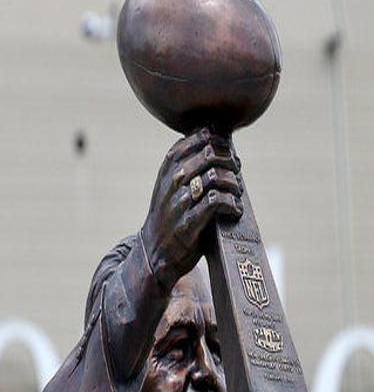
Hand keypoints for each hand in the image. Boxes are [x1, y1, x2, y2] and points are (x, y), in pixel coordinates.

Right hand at [141, 128, 242, 289]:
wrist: (155, 251)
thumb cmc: (170, 215)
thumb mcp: (169, 186)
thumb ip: (187, 166)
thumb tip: (220, 144)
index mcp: (166, 170)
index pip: (191, 140)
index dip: (214, 141)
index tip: (225, 150)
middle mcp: (172, 183)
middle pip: (208, 155)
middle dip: (229, 160)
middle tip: (236, 171)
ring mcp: (179, 202)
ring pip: (214, 177)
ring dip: (233, 183)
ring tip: (237, 192)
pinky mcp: (189, 223)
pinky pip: (216, 203)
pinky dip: (231, 204)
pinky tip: (235, 209)